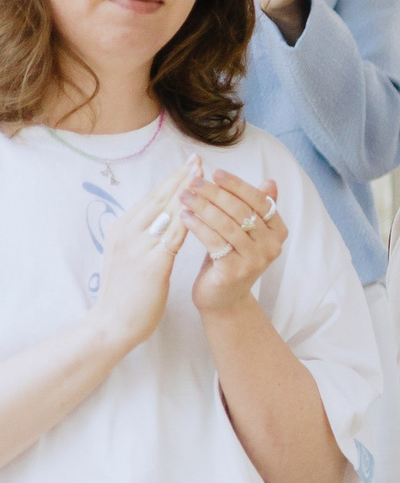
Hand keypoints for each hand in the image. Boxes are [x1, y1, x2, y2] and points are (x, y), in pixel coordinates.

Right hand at [88, 159, 190, 351]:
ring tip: (205, 175)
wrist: (111, 323)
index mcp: (122, 229)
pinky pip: (175, 237)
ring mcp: (138, 247)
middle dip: (181, 178)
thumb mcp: (130, 257)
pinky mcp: (152, 264)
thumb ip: (142, 237)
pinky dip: (190, 220)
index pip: (151, 199)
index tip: (188, 164)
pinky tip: (204, 210)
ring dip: (188, 193)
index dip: (171, 180)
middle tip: (199, 159)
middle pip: (159, 199)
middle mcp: (127, 233)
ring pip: (168, 213)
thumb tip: (159, 220)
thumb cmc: (126, 293)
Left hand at [181, 168, 287, 314]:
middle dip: (215, 193)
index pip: (259, 201)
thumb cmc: (231, 258)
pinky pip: (214, 241)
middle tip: (193, 181)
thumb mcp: (246, 232)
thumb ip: (256, 208)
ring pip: (226, 224)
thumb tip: (270, 181)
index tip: (215, 172)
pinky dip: (197, 226)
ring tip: (183, 195)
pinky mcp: (235, 271)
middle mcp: (272, 246)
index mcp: (279, 232)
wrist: (222, 297)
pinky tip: (183, 216)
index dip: (237, 185)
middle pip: (241, 211)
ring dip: (202, 206)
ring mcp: (255, 260)